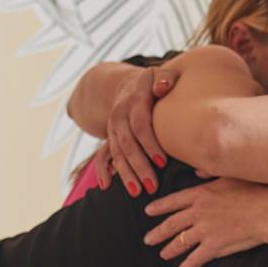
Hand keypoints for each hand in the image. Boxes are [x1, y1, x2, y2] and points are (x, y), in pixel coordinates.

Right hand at [106, 65, 179, 196]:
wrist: (127, 85)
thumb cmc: (154, 82)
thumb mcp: (160, 74)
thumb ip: (165, 78)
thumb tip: (162, 86)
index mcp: (134, 100)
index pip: (141, 125)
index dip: (150, 144)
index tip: (162, 162)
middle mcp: (120, 115)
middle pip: (128, 144)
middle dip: (139, 166)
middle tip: (152, 186)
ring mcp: (113, 127)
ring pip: (117, 153)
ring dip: (126, 174)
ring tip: (136, 192)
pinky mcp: (110, 137)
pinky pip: (102, 155)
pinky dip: (102, 171)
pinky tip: (105, 186)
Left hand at [143, 177, 267, 266]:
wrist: (267, 209)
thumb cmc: (254, 190)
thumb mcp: (229, 174)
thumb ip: (209, 173)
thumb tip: (197, 171)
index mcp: (200, 194)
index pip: (173, 201)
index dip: (159, 207)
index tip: (148, 211)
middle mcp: (198, 212)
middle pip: (172, 224)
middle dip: (157, 233)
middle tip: (148, 239)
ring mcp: (205, 230)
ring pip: (180, 242)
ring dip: (170, 249)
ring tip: (163, 254)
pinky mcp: (214, 245)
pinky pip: (196, 258)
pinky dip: (188, 265)